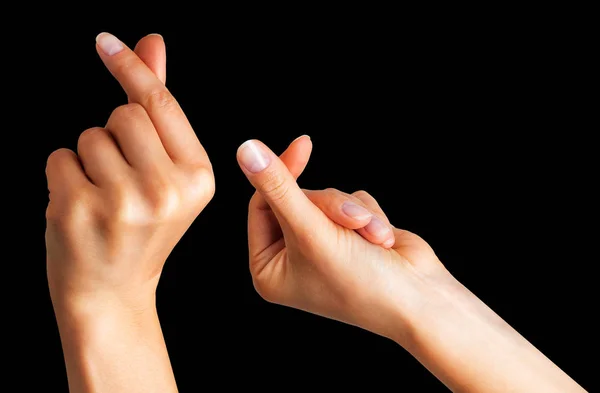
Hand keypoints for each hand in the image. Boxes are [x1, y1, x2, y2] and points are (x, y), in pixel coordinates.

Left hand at [46, 33, 213, 312]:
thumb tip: (153, 43)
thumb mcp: (167, 171)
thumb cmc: (142, 226)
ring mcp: (124, 202)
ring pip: (91, 135)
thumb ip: (160, 107)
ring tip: (104, 196)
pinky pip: (60, 157)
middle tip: (123, 177)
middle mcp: (168, 191)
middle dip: (116, 135)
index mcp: (198, 179)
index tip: (105, 41)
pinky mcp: (80, 210)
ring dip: (90, 157)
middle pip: (125, 114)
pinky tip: (81, 206)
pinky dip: (64, 175)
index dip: (132, 67)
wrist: (113, 290)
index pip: (161, 105)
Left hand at [238, 136, 585, 392]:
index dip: (281, 175)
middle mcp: (291, 259)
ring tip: (373, 237)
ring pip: (327, 199)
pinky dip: (369, 216)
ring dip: (353, 213)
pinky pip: (350, 203)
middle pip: (296, 200)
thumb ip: (279, 188)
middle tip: (351, 221)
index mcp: (268, 269)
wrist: (420, 298)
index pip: (260, 205)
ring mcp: (321, 248)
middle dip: (330, 207)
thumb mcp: (311, 231)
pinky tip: (382, 241)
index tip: (304, 146)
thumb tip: (247, 149)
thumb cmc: (361, 280)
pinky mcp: (349, 237)